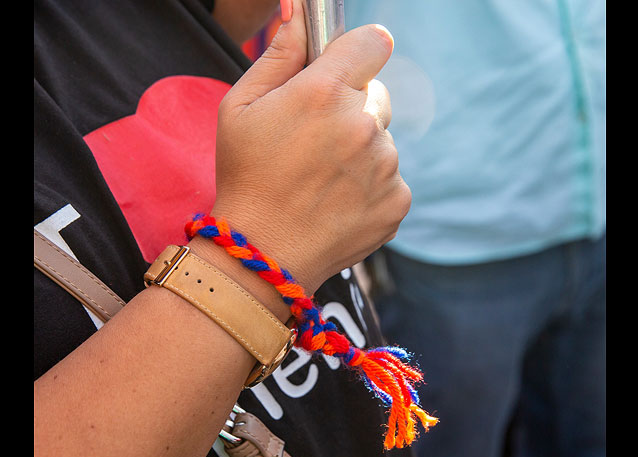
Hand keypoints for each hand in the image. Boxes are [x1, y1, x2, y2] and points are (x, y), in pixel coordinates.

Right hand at [212, 0, 409, 293]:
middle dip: (353, 108)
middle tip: (316, 140)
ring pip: (383, 141)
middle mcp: (364, 126)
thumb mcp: (240, 107)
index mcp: (326, 92)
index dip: (359, 51)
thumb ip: (278, 54)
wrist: (262, 252)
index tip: (349, 66)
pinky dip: (370, 186)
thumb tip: (299, 12)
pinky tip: (336, 202)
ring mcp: (386, 167)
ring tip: (321, 179)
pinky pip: (391, 178)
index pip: (373, 42)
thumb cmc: (245, 176)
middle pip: (378, 95)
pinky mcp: (397, 202)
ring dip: (360, 151)